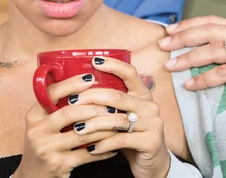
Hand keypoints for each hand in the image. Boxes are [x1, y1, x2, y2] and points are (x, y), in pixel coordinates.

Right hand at [14, 74, 119, 177]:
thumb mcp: (42, 124)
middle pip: (71, 112)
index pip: (52, 93)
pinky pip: (88, 154)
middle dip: (95, 107)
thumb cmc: (43, 144)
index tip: (90, 77)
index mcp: (34, 115)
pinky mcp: (59, 164)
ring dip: (104, 128)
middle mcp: (38, 131)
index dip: (72, 83)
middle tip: (113, 105)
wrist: (32, 176)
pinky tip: (114, 145)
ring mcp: (48, 148)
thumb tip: (83, 83)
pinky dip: (104, 149)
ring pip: (83, 133)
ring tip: (118, 122)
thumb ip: (56, 107)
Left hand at [72, 57, 170, 177]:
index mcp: (143, 95)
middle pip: (117, 96)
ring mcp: (153, 123)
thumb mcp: (123, 117)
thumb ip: (110, 104)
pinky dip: (103, 144)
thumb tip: (79, 91)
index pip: (130, 73)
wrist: (152, 164)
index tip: (94, 61)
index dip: (113, 65)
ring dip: (93, 124)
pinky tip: (91, 148)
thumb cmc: (131, 137)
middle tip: (72, 102)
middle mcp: (150, 105)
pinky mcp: (151, 141)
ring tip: (77, 129)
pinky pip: (121, 140)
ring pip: (117, 120)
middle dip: (91, 98)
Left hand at [158, 16, 225, 113]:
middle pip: (208, 32)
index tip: (170, 31)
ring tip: (170, 66)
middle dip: (182, 38)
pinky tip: (190, 85)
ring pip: (212, 50)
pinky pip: (223, 73)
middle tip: (163, 45)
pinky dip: (204, 79)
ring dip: (188, 58)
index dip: (189, 24)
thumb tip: (206, 52)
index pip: (212, 21)